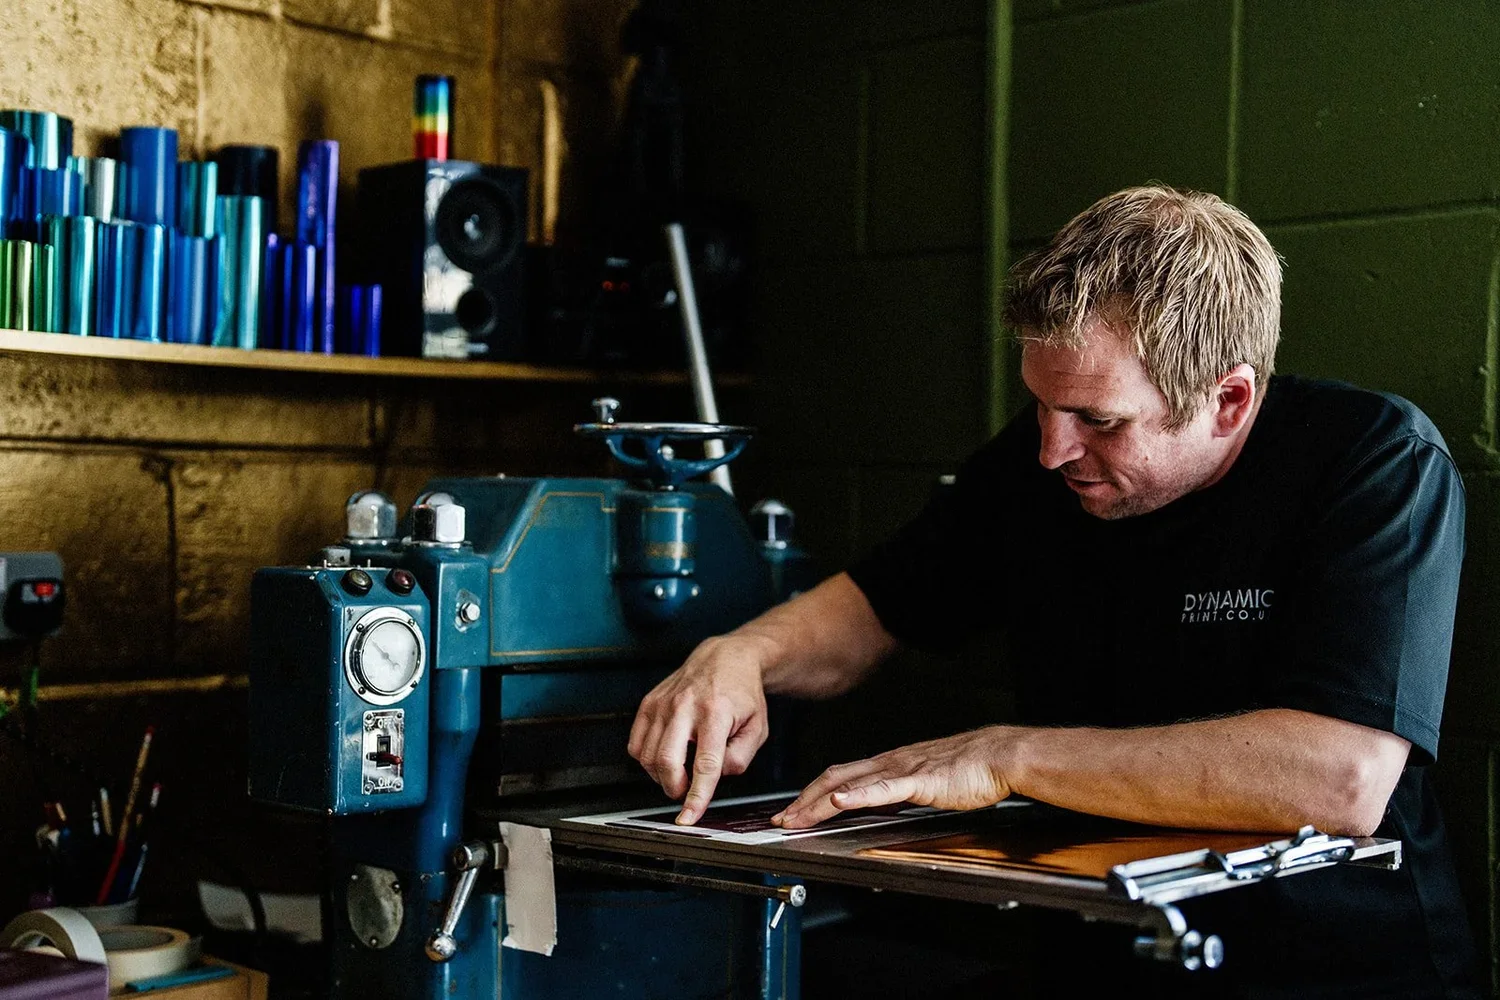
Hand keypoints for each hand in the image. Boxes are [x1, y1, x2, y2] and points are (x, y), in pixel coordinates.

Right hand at [628, 633, 772, 824]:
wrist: (724, 658)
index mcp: (716, 712)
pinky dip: (647, 760)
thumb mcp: (757, 728)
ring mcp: (663, 703)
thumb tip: (713, 778)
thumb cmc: (742, 694)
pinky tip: (666, 755)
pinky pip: (635, 744)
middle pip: (667, 762)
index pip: (705, 764)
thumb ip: (739, 759)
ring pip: (647, 757)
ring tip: (681, 769)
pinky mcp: (648, 703)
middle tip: (686, 791)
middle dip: (675, 788)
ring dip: (662, 775)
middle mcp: (685, 706)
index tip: (689, 817)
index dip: (696, 796)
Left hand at [772, 726, 1020, 828]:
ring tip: (797, 817)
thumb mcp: (922, 781)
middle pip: (834, 779)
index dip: (812, 794)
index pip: (840, 777)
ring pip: (850, 784)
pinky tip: (841, 801)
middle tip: (781, 820)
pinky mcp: (919, 780)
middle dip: (804, 801)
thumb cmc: (967, 769)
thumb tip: (876, 806)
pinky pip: (884, 789)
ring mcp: (901, 770)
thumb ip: (898, 792)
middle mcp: (888, 763)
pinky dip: (858, 795)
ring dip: (819, 802)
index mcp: (889, 764)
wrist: (997, 756)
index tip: (792, 810)